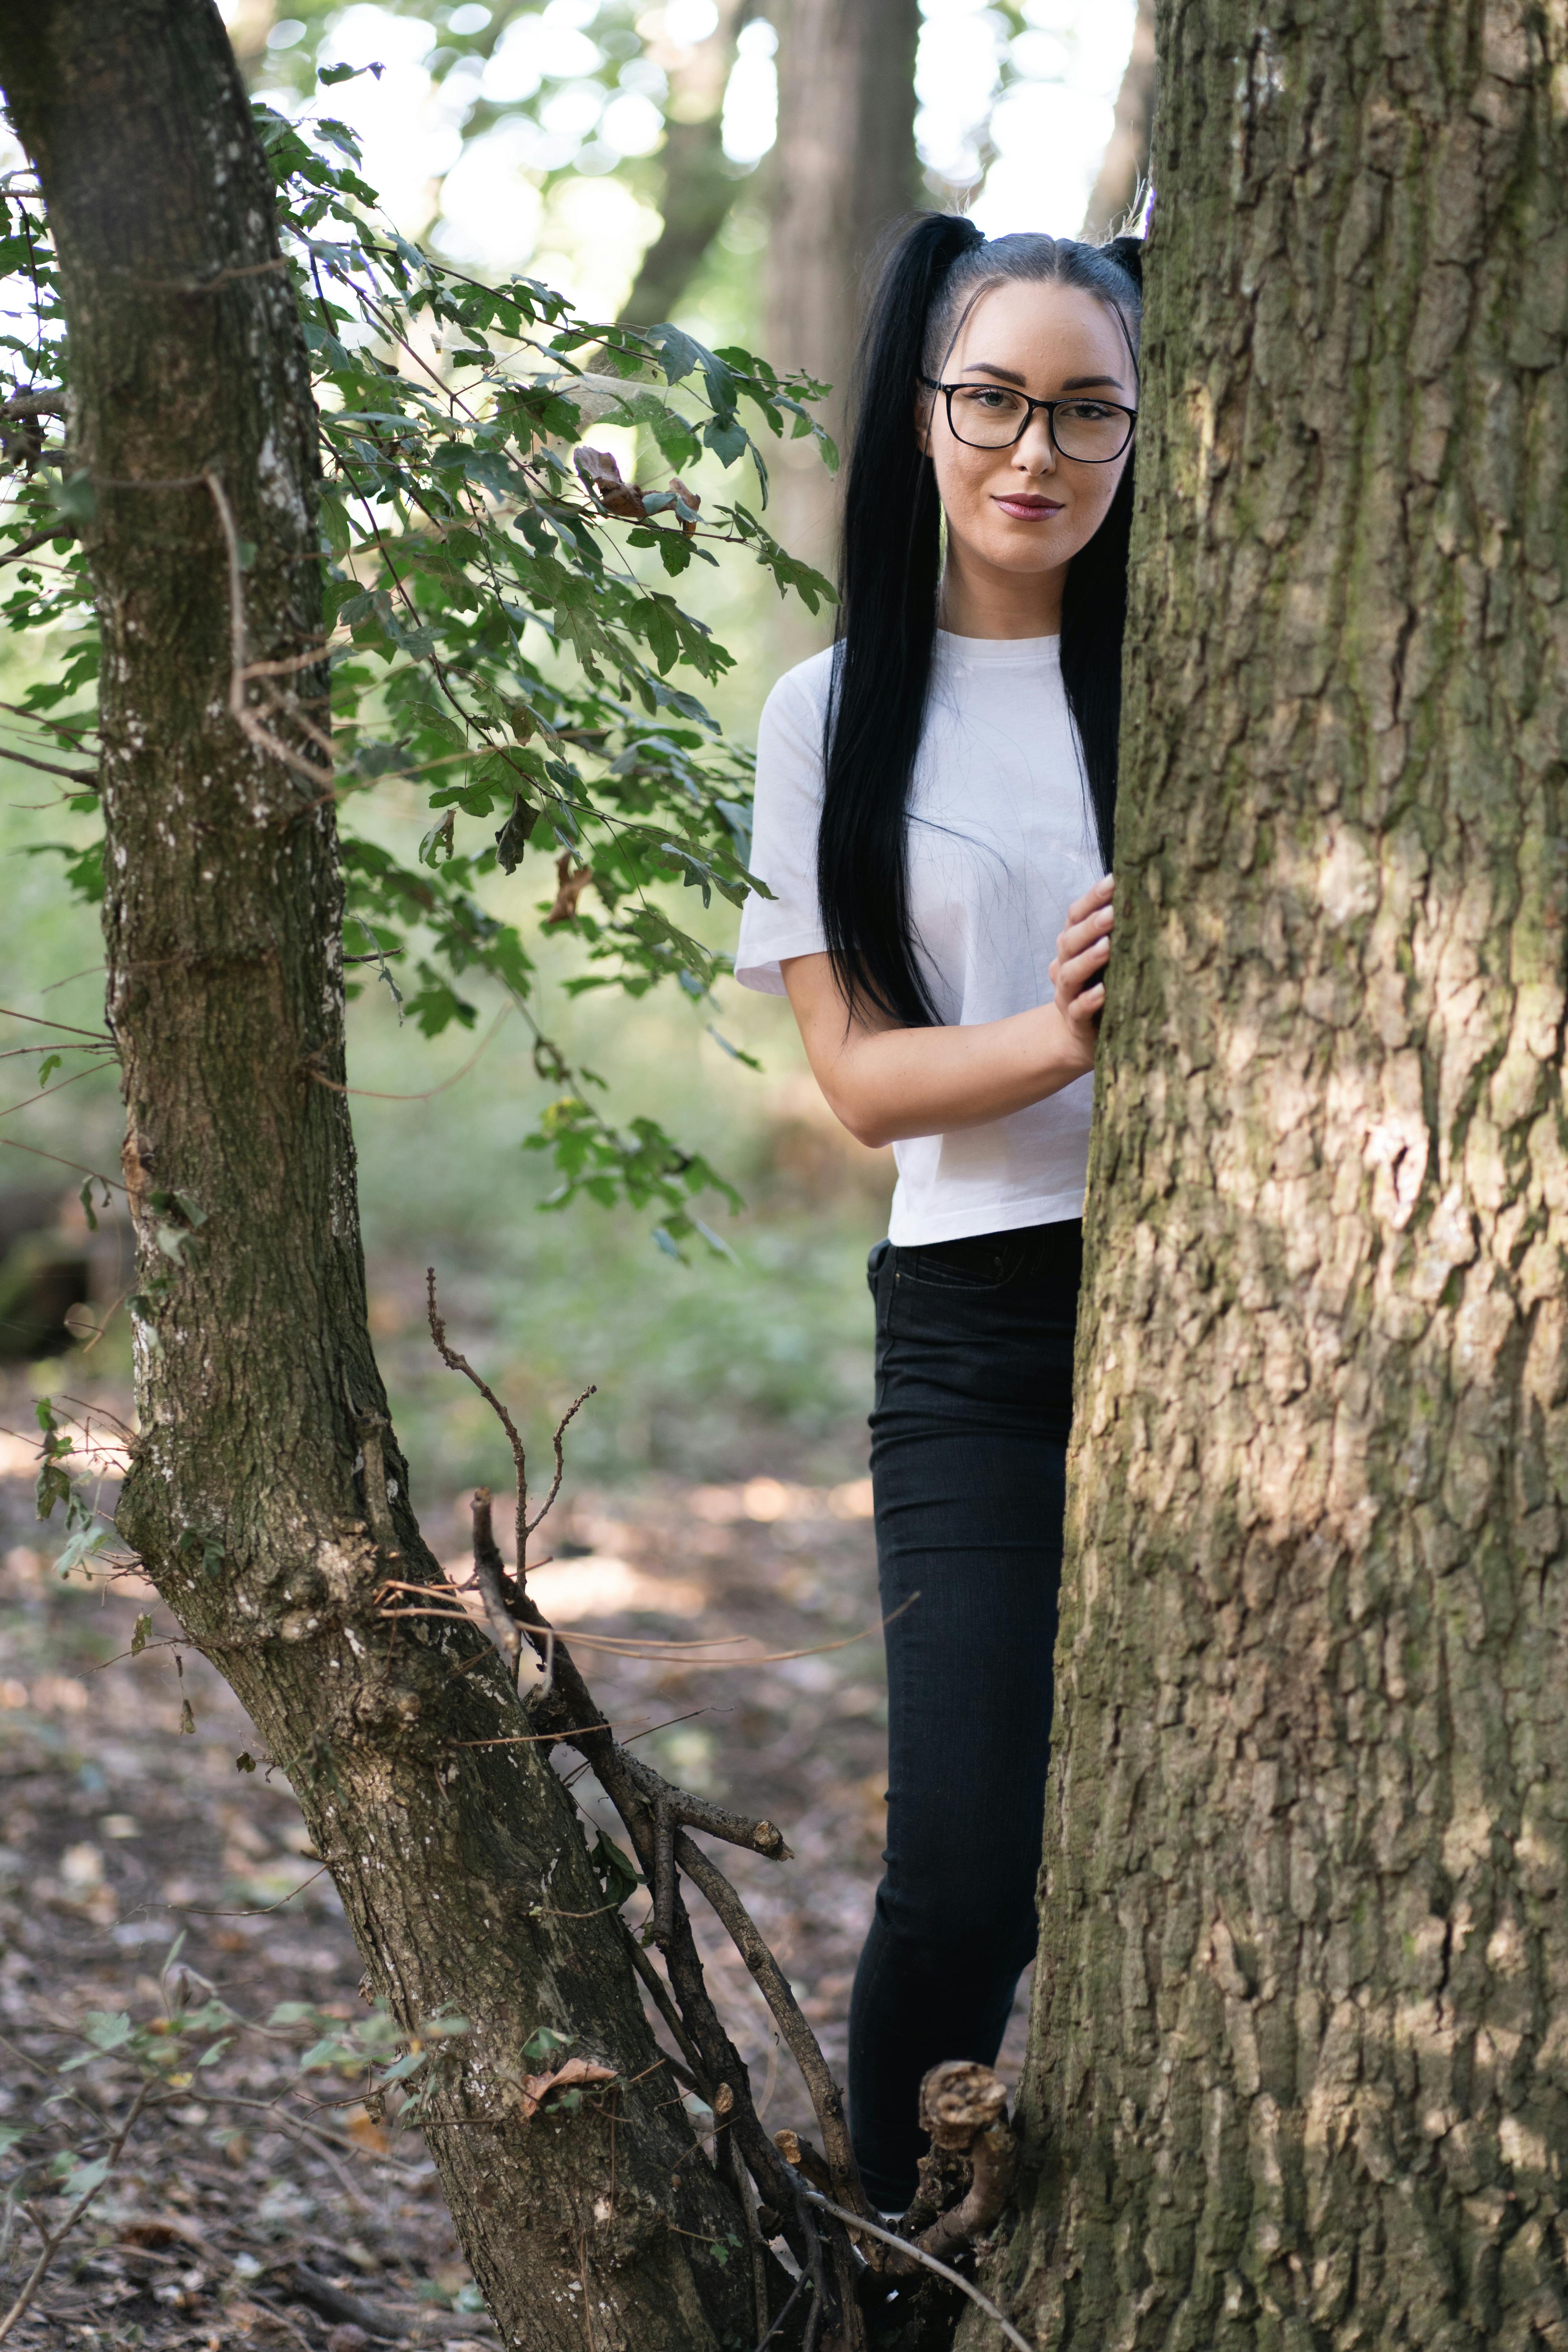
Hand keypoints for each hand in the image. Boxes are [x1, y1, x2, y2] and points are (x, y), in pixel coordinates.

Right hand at [1048, 875, 1113, 1066]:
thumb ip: (1118, 931)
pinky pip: (1078, 1009)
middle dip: (1090, 926)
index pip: (1075, 916)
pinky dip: (1089, 1000)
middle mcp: (1064, 966)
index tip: (1114, 880)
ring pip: (1069, 974)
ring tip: (1107, 947)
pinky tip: (1103, 992)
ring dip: (1088, 959)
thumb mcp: (1108, 956)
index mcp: (1072, 945)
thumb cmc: (1102, 984)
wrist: (1080, 1035)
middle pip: (1069, 942)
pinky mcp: (1076, 1021)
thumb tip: (1150, 893)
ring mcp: (1067, 994)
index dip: (1091, 898)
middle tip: (1112, 912)